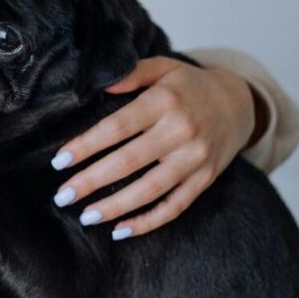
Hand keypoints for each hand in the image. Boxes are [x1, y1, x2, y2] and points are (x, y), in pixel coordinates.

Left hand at [49, 56, 255, 240]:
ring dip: (115, 207)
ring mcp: (195, 159)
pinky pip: (175, 207)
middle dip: (92, 181)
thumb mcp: (162, 67)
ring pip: (150, 190)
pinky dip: (148, 222)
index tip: (59, 161)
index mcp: (165, 102)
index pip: (117, 127)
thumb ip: (131, 73)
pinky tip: (120, 230)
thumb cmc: (189, 85)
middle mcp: (181, 132)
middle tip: (62, 196)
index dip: (86, 145)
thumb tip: (96, 85)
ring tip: (86, 216)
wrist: (239, 102)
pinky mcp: (205, 179)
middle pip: (129, 162)